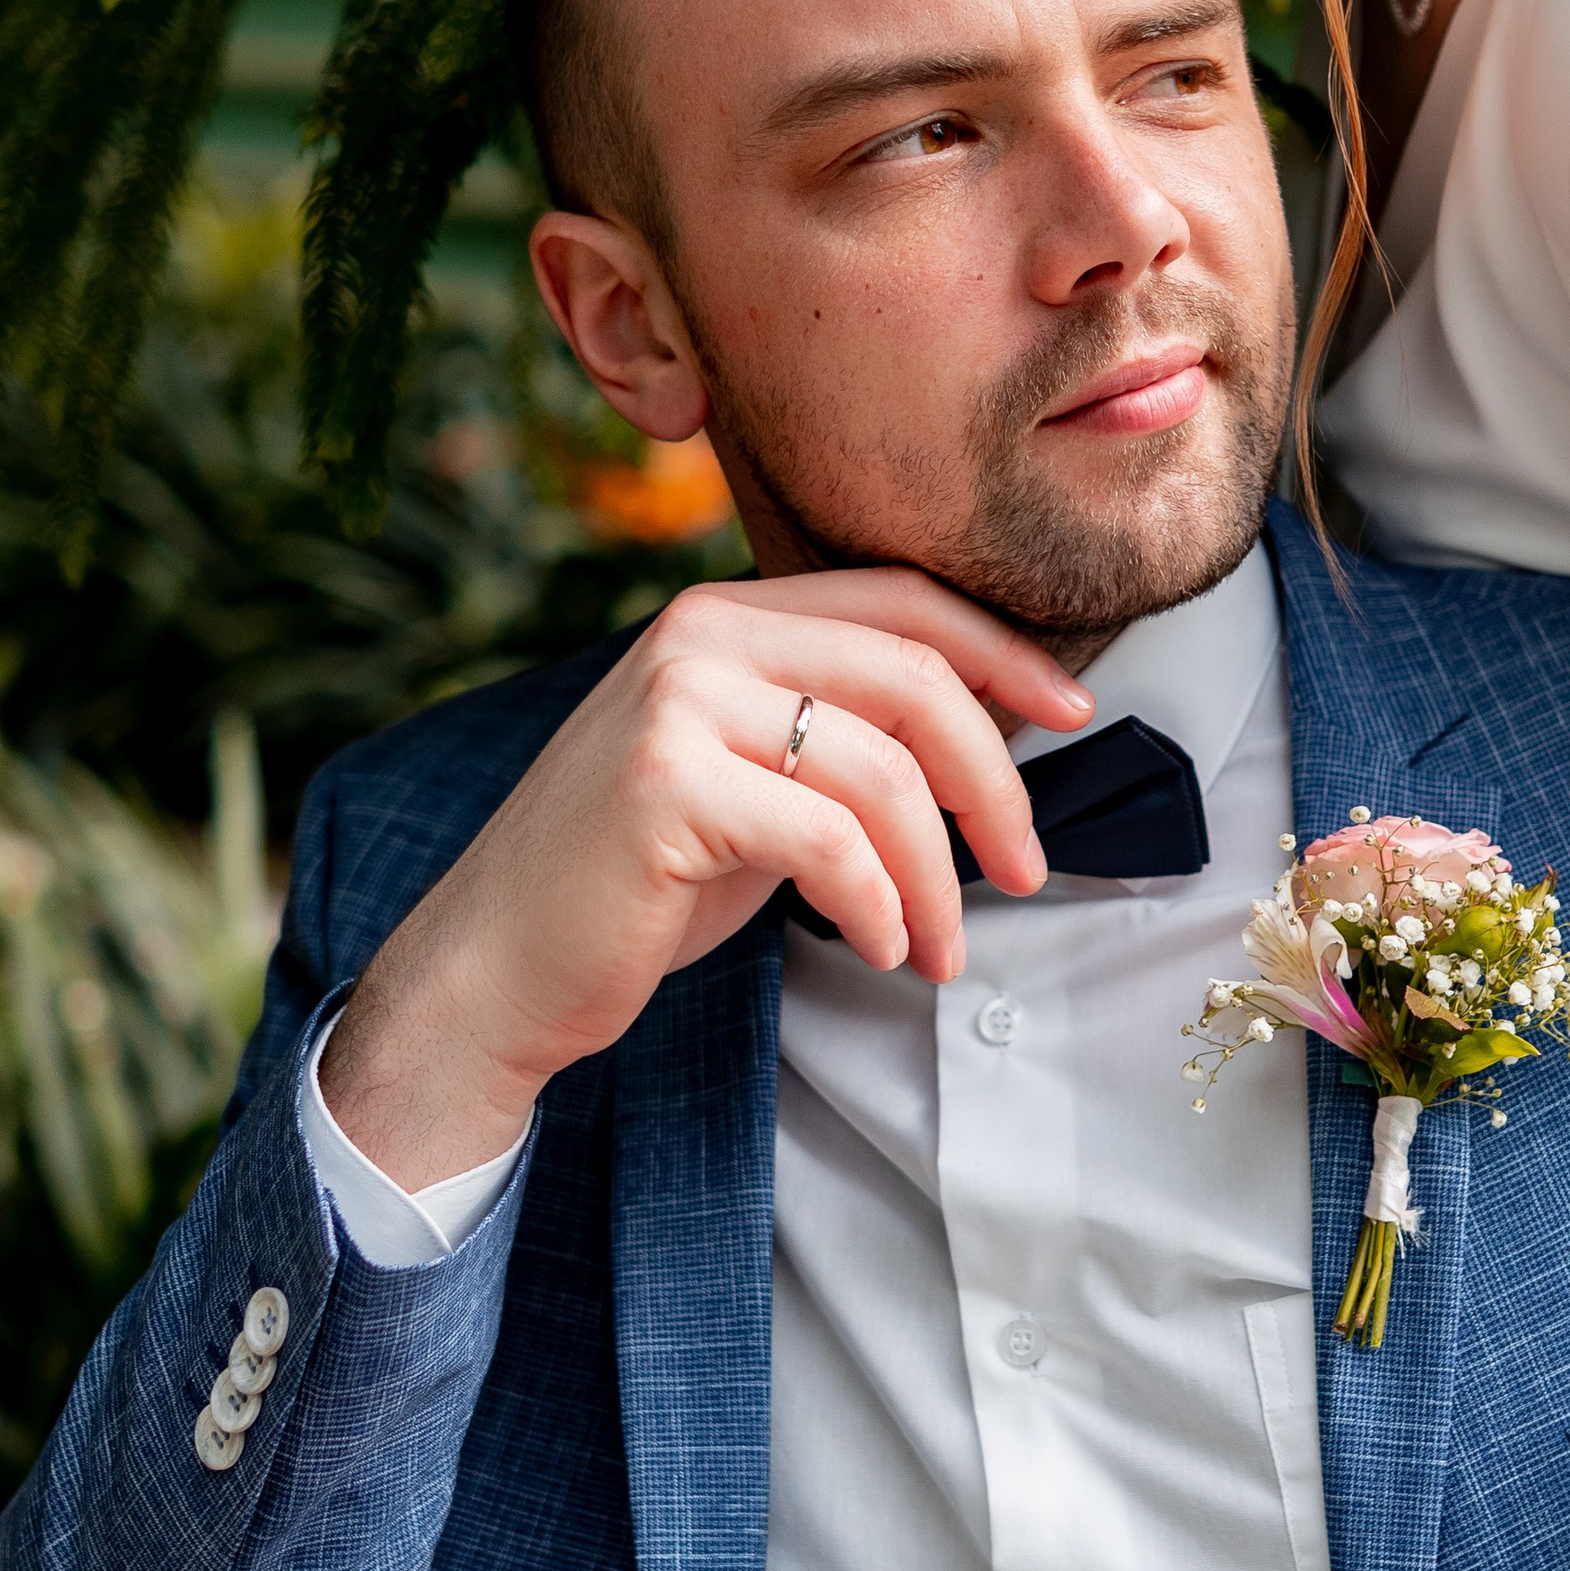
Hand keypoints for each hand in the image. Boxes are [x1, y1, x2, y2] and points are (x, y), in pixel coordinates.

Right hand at [320, 569, 1089, 1186]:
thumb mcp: (752, 783)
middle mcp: (699, 636)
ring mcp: (676, 704)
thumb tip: (993, 733)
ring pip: (881, 771)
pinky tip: (880, 949)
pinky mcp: (663, 787)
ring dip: (938, 875)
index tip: (1075, 715)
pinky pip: (829, 840)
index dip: (1003, 654)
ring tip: (941, 948)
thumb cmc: (637, 885)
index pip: (901, 601)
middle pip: (912, 677)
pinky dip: (879, 904)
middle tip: (1026, 869)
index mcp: (724, 616)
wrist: (494, 969)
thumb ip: (842, 739)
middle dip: (995, 780)